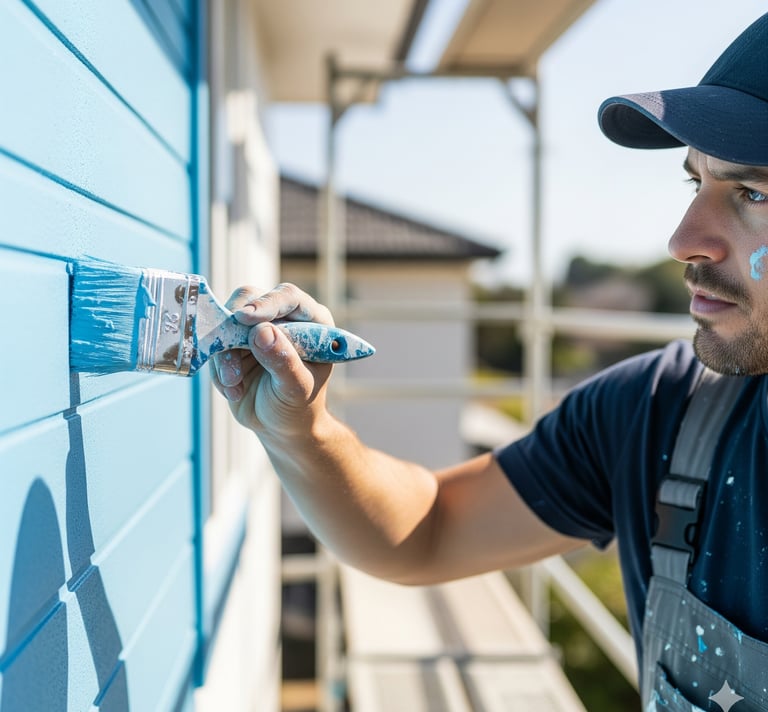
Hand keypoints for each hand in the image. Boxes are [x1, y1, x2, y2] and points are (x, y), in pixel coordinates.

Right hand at [210, 283, 334, 436]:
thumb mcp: (296, 388)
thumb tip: (261, 331)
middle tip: (226, 352)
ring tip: (233, 384)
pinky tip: (233, 390)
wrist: (281, 426)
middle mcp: (284, 316)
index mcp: (311, 321)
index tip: (245, 317)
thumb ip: (283, 360)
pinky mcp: (234, 341)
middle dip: (234, 326)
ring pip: (227, 320)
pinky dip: (218, 367)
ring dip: (224, 354)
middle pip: (251, 298)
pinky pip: (215, 343)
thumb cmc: (299, 406)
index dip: (267, 302)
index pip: (289, 297)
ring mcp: (257, 327)